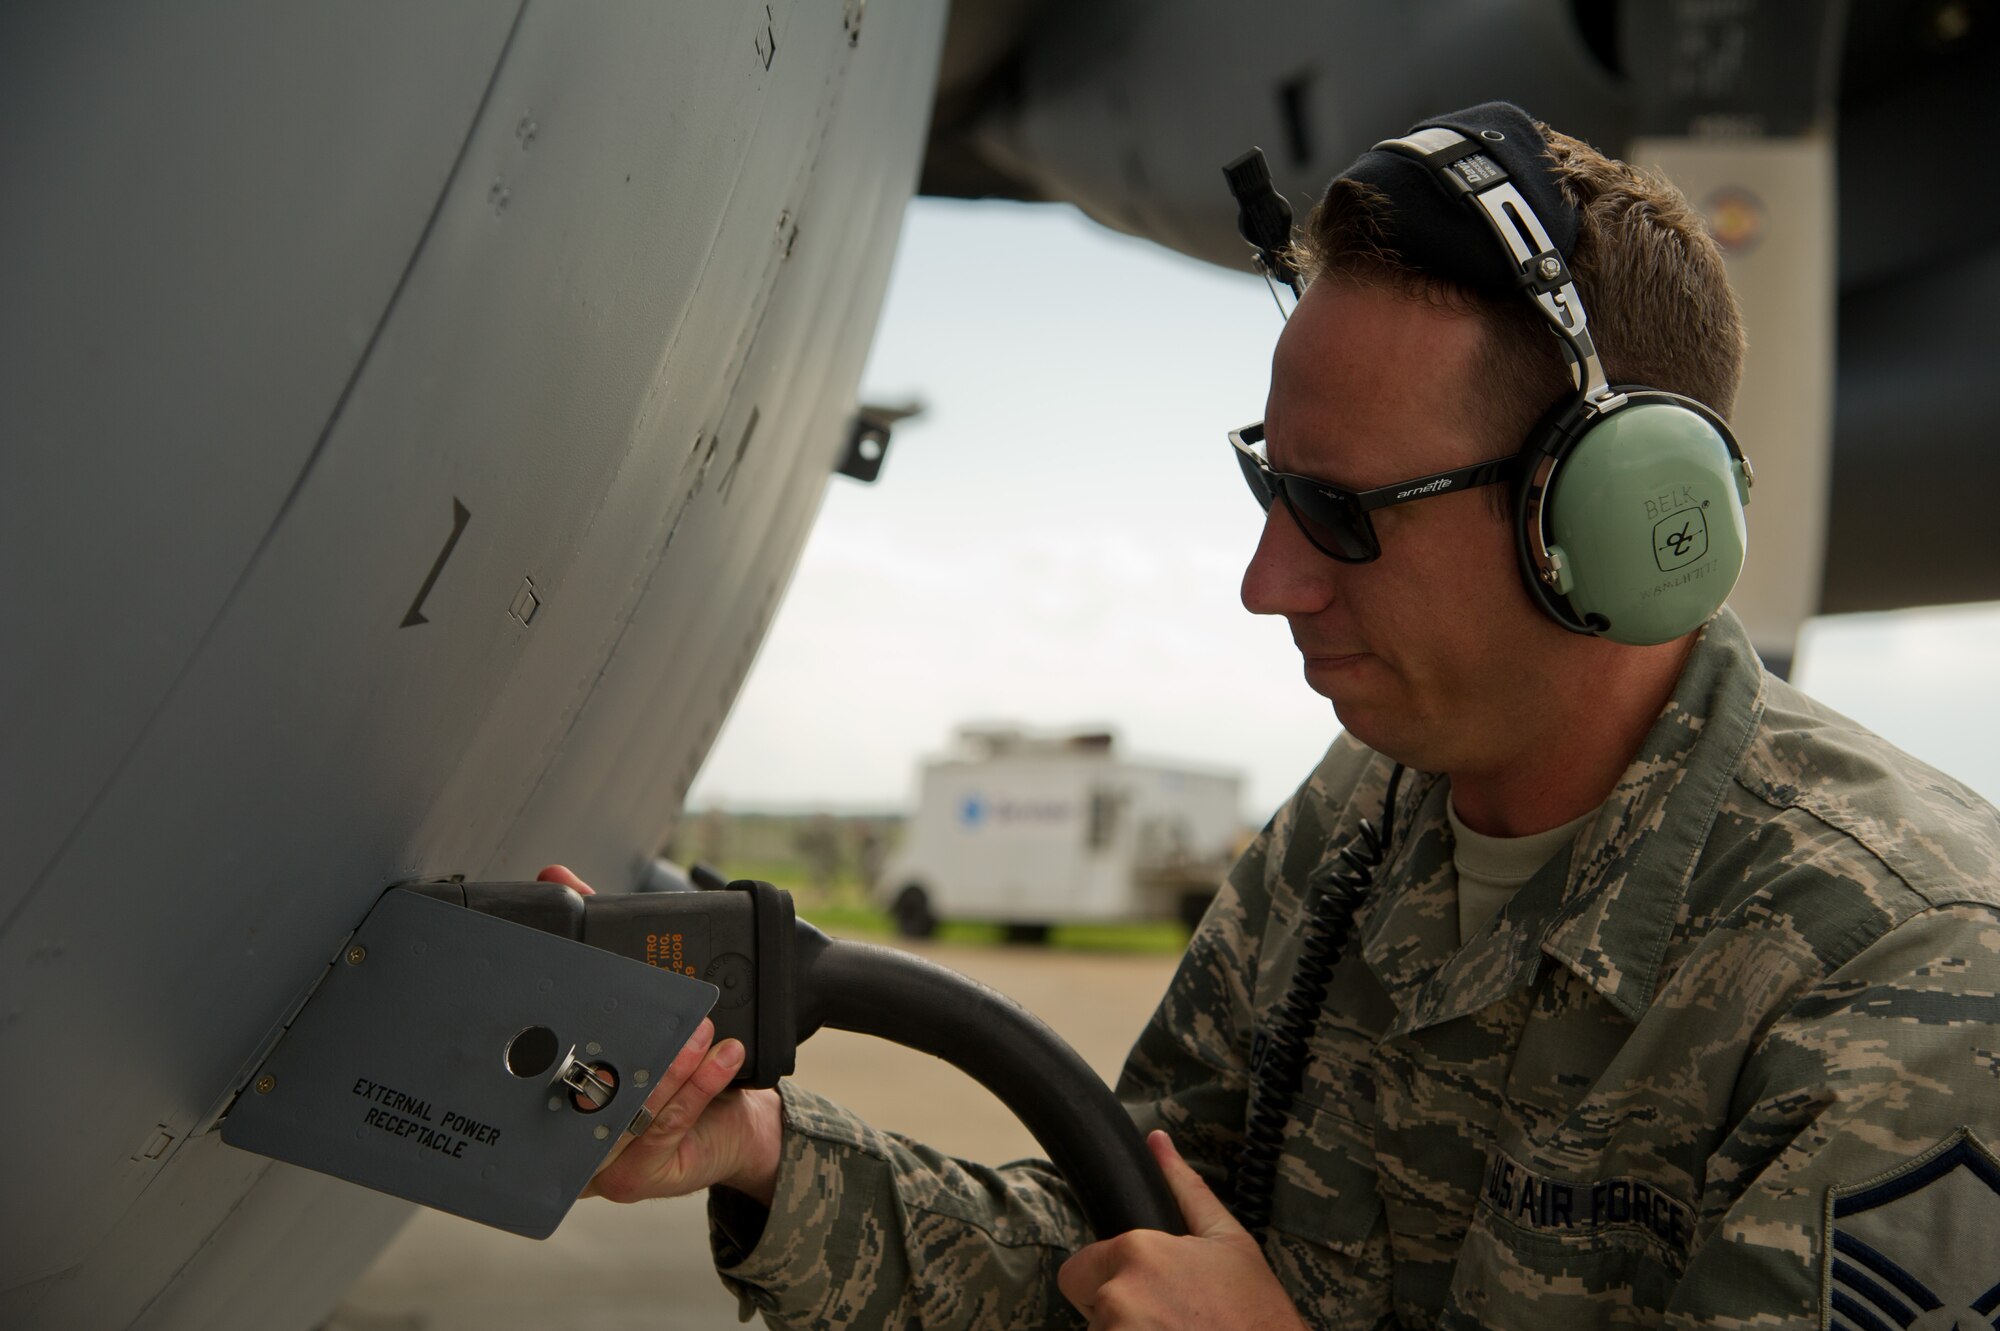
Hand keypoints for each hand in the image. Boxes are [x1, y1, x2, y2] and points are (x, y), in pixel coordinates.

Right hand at [537, 865, 783, 1204]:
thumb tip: (557, 877)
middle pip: (578, 1084)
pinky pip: (668, 1124)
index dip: (547, 1019)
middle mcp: (559, 1132)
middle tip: (652, 1009)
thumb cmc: (676, 1064)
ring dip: (667, 1062)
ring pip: (626, 1107)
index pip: (536, 1052)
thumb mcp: (639, 1005)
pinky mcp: (638, 1175)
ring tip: (698, 1026)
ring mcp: (595, 1162)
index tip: (563, 985)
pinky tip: (722, 1053)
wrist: (737, 1129)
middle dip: (619, 1043)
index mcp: (546, 1087)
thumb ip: (600, 947)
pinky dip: (699, 1083)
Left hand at [1057, 1131, 1306, 1330]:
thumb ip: (1184, 1188)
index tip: (1149, 1295)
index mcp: (1138, 1252)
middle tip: (1168, 1319)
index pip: (1079, 1269)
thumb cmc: (1257, 1313)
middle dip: (1119, 1312)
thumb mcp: (1228, 1241)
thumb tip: (1157, 1141)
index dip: (1111, 1281)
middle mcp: (1118, 1295)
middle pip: (1090, 1305)